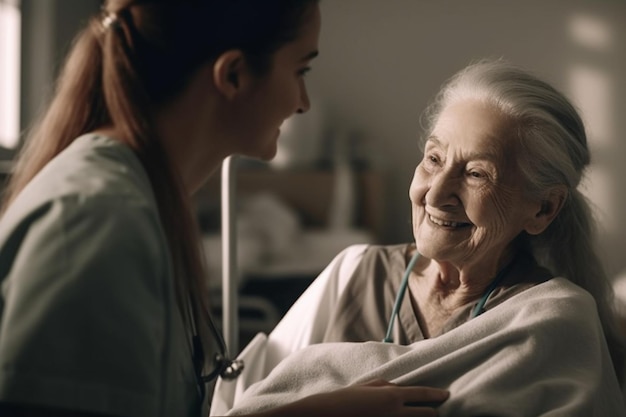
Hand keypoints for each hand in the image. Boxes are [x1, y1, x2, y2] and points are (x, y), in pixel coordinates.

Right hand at [276, 379, 448, 416]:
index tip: (446, 396)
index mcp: (392, 395)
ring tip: (426, 416)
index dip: (437, 395)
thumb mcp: (369, 386)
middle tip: (437, 411)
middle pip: (427, 415)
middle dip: (434, 413)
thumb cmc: (347, 398)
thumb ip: (388, 386)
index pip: (422, 394)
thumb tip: (403, 388)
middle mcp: (396, 412)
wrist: (330, 414)